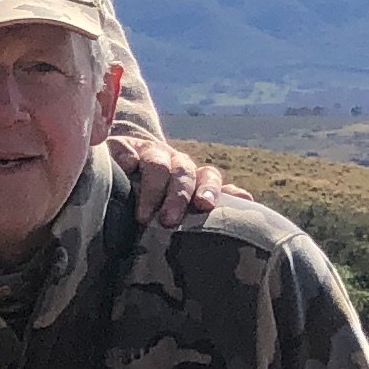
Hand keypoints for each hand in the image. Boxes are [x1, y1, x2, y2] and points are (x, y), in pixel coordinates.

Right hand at [112, 130, 235, 228]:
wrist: (124, 166)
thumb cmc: (157, 197)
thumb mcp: (184, 203)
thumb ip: (214, 203)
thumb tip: (247, 201)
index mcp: (192, 176)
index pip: (208, 177)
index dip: (209, 189)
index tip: (205, 205)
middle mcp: (173, 161)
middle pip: (183, 172)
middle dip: (178, 196)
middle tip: (168, 220)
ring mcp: (147, 153)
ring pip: (157, 165)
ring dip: (153, 190)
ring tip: (143, 216)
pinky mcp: (121, 148)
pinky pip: (125, 150)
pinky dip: (127, 158)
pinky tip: (126, 168)